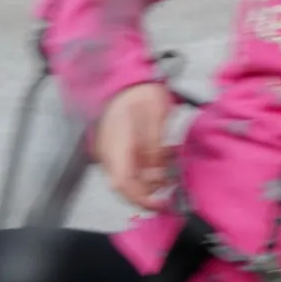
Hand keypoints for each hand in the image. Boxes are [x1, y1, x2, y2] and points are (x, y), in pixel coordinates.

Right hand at [93, 81, 178, 211]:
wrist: (124, 77)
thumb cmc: (140, 93)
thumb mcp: (155, 119)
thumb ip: (155, 150)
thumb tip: (158, 176)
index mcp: (116, 147)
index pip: (123, 185)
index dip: (141, 199)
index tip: (162, 205)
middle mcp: (109, 154)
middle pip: (125, 185)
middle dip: (149, 190)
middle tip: (171, 187)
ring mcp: (111, 151)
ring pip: (130, 177)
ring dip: (151, 178)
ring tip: (170, 167)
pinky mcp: (117, 148)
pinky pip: (131, 165)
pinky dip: (147, 167)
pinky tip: (163, 158)